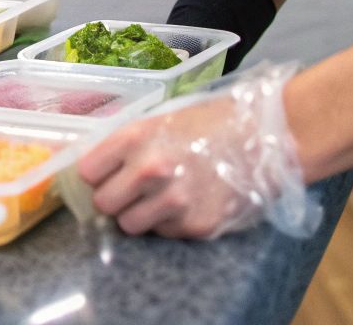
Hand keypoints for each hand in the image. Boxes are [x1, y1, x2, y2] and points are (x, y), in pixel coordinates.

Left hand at [75, 62, 318, 239]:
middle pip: (104, 203)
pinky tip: (190, 202)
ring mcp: (173, 201)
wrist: (265, 138)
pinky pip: (163, 233)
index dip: (96, 174)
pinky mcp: (195, 225)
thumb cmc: (210, 123)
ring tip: (162, 197)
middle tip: (133, 189)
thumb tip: (92, 167)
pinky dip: (170, 223)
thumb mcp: (161, 119)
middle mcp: (150, 170)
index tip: (105, 174)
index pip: (86, 171)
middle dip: (115, 198)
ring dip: (140, 215)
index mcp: (136, 137)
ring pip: (130, 225)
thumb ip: (126, 145)